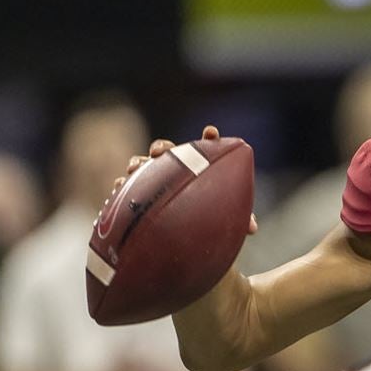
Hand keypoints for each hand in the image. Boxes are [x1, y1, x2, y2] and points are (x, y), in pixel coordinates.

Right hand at [114, 125, 257, 233]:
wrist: (182, 238)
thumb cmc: (207, 221)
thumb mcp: (223, 219)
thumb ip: (238, 219)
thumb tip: (252, 228)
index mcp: (197, 169)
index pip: (204, 149)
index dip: (209, 139)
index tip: (211, 132)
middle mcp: (173, 170)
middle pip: (166, 150)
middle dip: (162, 147)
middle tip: (160, 152)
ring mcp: (152, 180)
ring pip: (142, 164)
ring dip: (138, 163)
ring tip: (134, 169)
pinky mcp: (136, 196)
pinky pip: (125, 188)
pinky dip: (122, 185)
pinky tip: (118, 188)